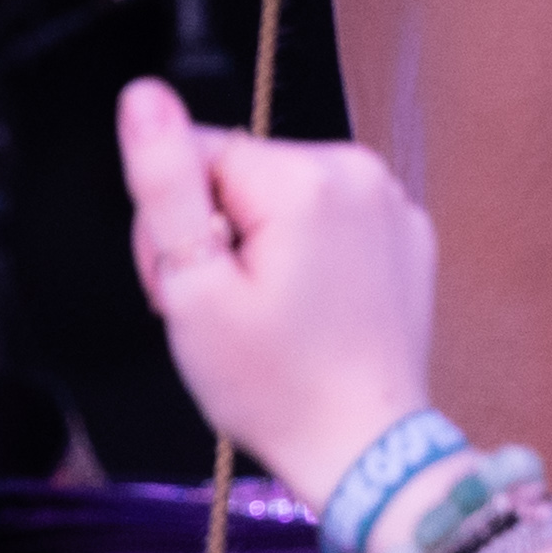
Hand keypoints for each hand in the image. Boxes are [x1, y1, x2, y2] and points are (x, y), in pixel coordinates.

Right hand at [116, 78, 434, 501]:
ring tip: (267, 315)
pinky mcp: (409, 234)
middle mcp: (358, 171)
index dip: (173, 224)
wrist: (368, 457)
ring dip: (261, 242)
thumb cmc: (274, 386)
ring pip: (282, 193)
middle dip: (217, 232)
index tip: (188, 288)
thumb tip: (142, 95)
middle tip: (225, 312)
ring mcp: (392, 202)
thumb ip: (164, 184)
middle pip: (240, 170)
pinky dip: (310, 254)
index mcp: (301, 178)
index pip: (194, 154)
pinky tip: (311, 309)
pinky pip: (330, 217)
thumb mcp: (193, 290)